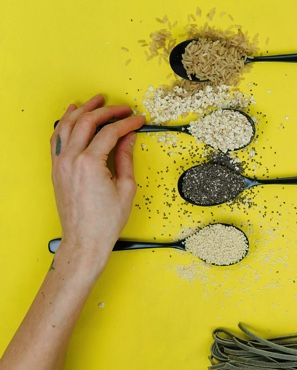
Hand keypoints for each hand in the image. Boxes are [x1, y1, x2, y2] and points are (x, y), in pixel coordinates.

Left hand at [50, 94, 143, 276]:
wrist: (84, 240)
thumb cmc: (105, 221)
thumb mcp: (126, 187)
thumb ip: (125, 157)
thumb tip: (128, 138)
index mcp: (90, 164)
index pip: (110, 132)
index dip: (127, 123)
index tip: (138, 120)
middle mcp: (71, 160)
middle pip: (87, 122)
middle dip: (106, 110)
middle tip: (122, 108)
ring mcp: (60, 163)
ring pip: (68, 125)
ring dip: (83, 109)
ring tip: (96, 101)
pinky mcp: (57, 168)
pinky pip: (57, 137)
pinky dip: (65, 123)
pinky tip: (72, 115)